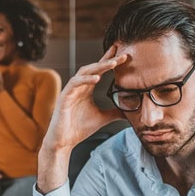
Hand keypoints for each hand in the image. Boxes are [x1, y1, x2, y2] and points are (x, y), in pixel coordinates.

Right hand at [36, 45, 126, 192]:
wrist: (64, 141)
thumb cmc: (79, 128)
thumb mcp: (103, 118)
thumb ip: (115, 112)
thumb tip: (130, 112)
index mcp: (87, 89)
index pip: (100, 71)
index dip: (111, 62)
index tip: (124, 55)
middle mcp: (79, 86)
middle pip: (94, 67)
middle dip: (108, 60)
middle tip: (122, 54)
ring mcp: (71, 89)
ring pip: (85, 72)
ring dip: (99, 66)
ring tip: (113, 63)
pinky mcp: (64, 96)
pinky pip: (75, 83)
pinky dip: (86, 79)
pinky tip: (97, 78)